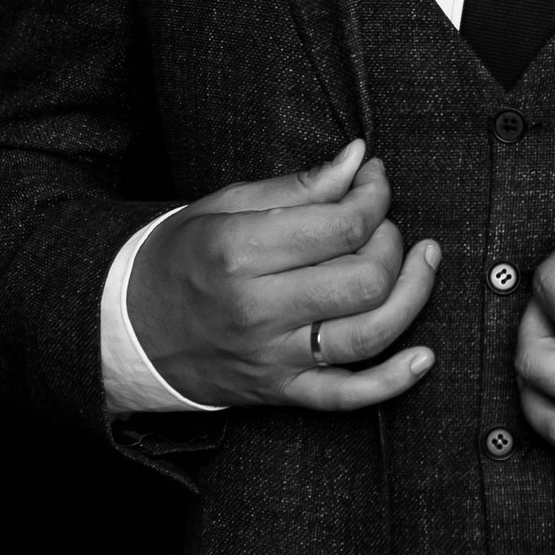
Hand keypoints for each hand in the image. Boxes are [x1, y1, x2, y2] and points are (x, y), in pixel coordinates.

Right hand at [130, 139, 440, 411]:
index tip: (374, 179)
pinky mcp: (282, 391)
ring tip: (423, 261)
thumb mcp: (226, 206)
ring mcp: (273, 357)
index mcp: (239, 253)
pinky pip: (348, 396)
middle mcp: (258, 309)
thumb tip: (357, 158)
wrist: (129, 328)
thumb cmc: (181, 257)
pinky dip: (393, 381)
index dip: (374, 196)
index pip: (341, 226)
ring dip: (413, 293)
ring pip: (369, 333)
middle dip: (391, 241)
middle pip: (363, 278)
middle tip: (382, 223)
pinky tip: (425, 356)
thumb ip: (297, 186)